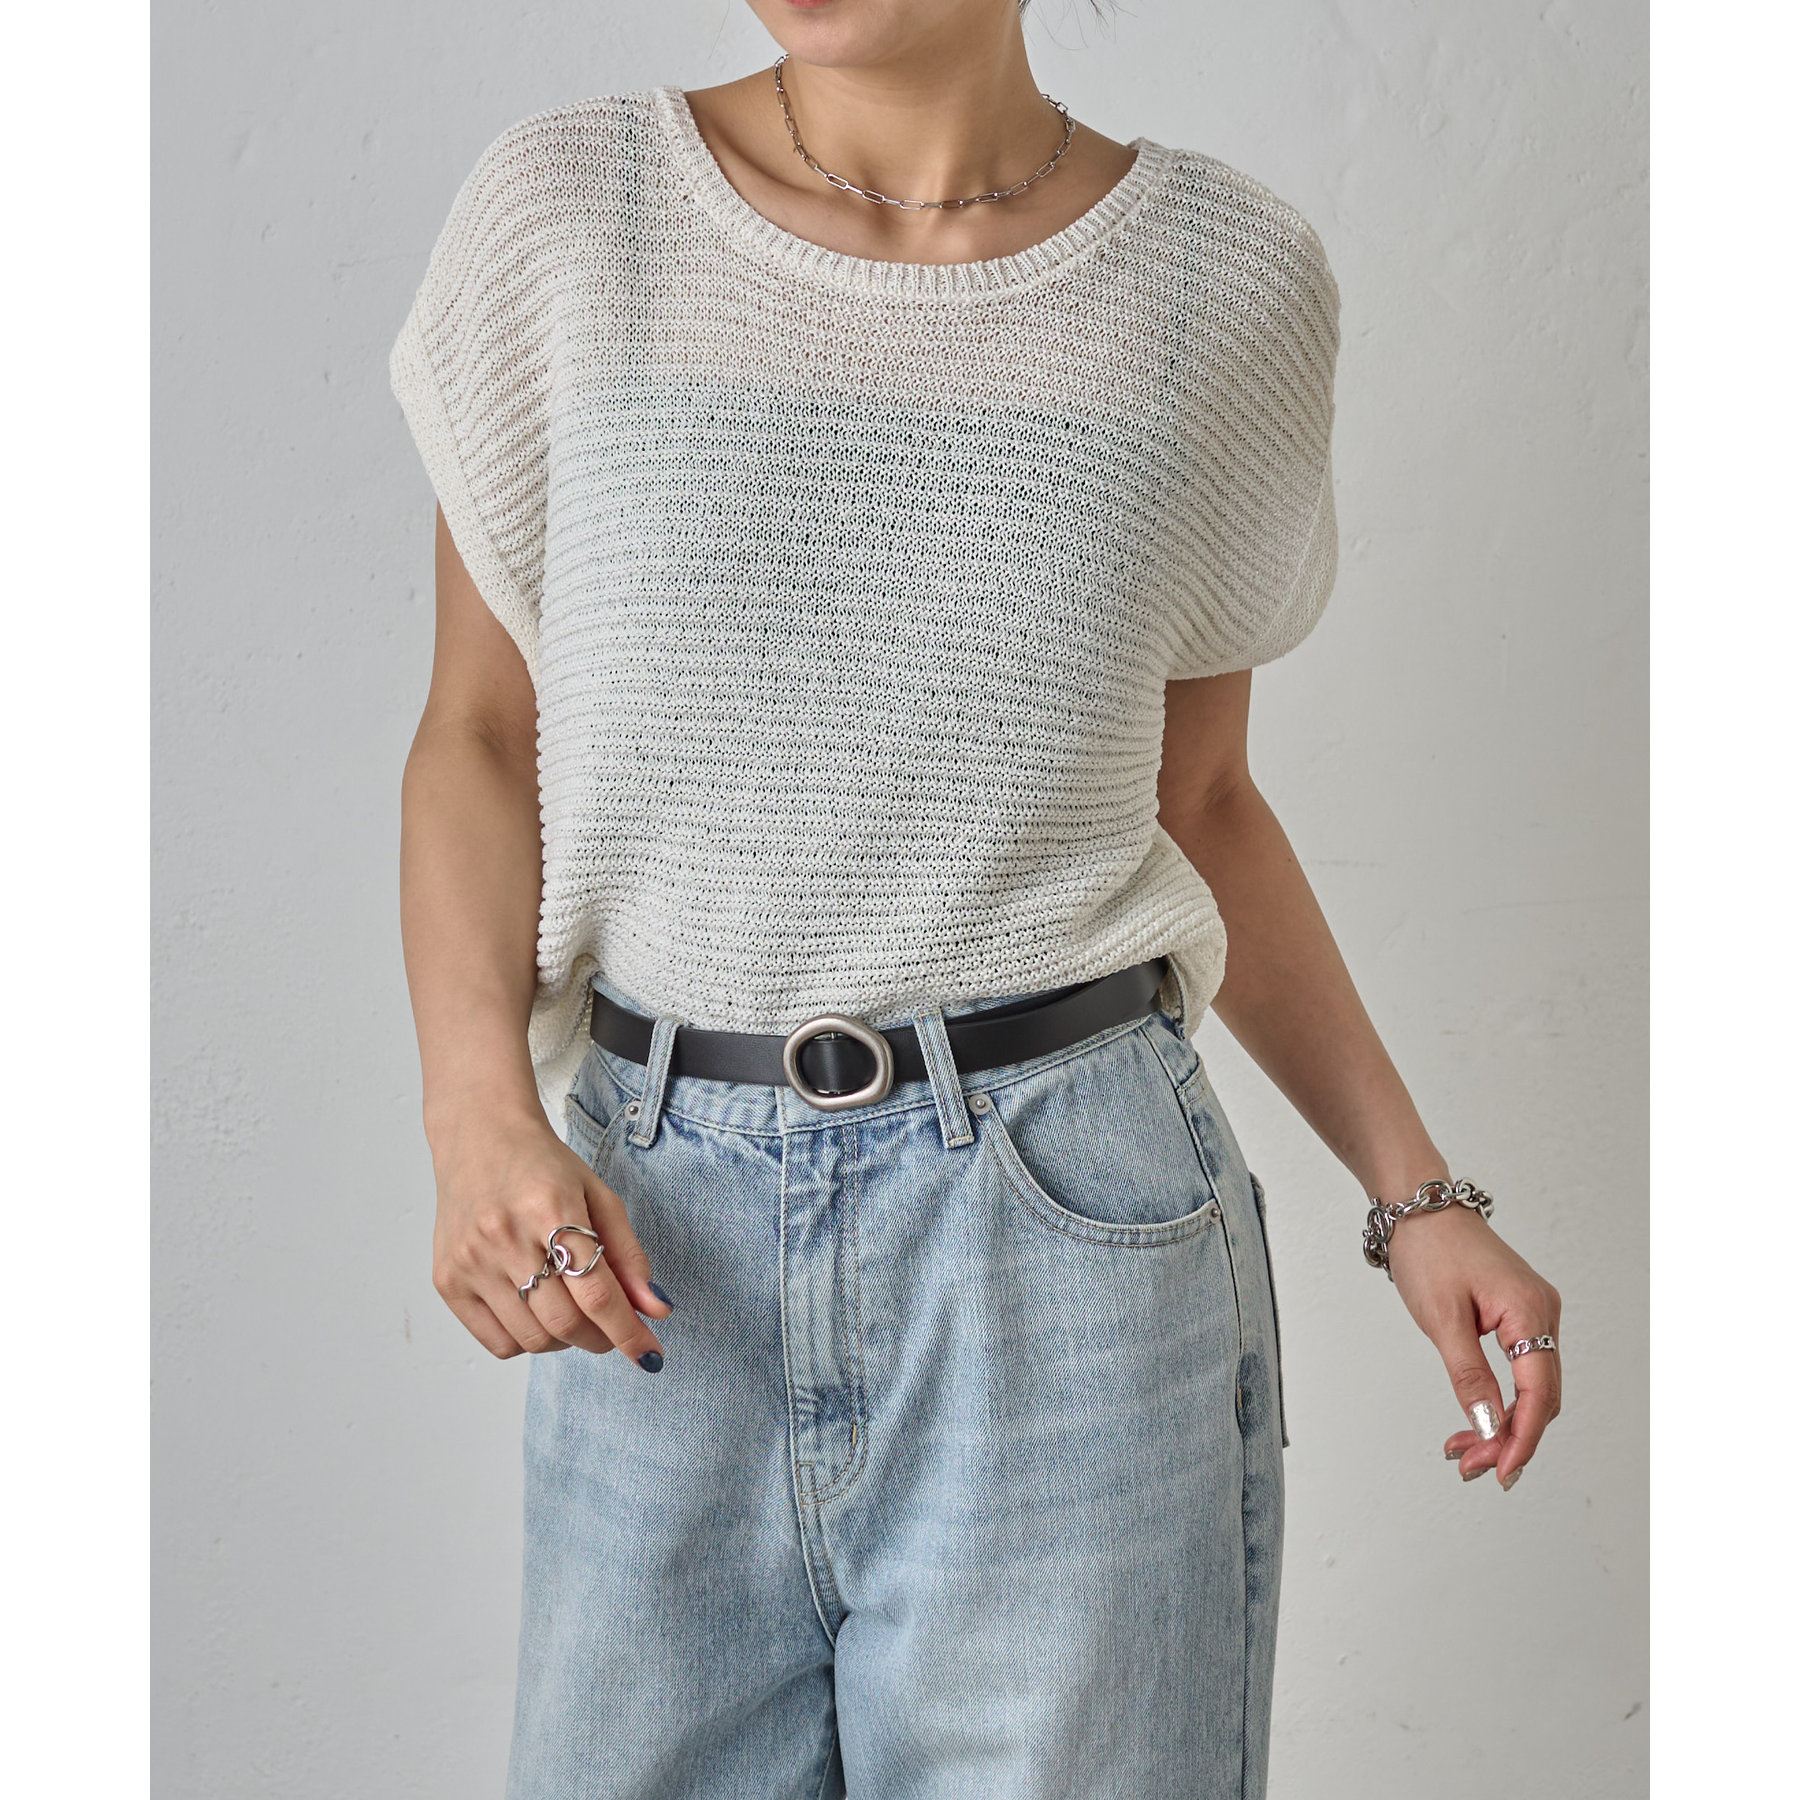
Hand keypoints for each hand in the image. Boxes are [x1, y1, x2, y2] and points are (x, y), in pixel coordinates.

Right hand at [428, 1104, 672, 1366]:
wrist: (479, 1137)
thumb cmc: (544, 1167)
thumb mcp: (598, 1196)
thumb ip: (628, 1255)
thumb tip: (656, 1311)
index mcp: (549, 1208)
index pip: (596, 1293)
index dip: (628, 1331)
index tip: (650, 1354)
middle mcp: (504, 1236)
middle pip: (566, 1323)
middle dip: (602, 1338)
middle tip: (613, 1328)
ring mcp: (470, 1261)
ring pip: (534, 1339)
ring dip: (568, 1341)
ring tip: (574, 1314)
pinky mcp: (447, 1281)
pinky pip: (498, 1342)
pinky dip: (529, 1342)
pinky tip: (538, 1313)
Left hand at [1387, 1203, 1561, 1488]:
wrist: (1418, 1206)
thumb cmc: (1429, 1250)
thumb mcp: (1441, 1319)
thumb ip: (1469, 1375)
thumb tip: (1491, 1428)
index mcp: (1531, 1310)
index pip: (1539, 1393)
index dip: (1523, 1439)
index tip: (1501, 1473)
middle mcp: (1543, 1313)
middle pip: (1540, 1396)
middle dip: (1509, 1438)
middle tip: (1468, 1467)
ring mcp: (1534, 1313)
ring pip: (1530, 1387)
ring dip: (1502, 1423)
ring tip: (1463, 1452)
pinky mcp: (1518, 1313)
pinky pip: (1519, 1368)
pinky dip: (1499, 1398)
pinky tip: (1475, 1421)